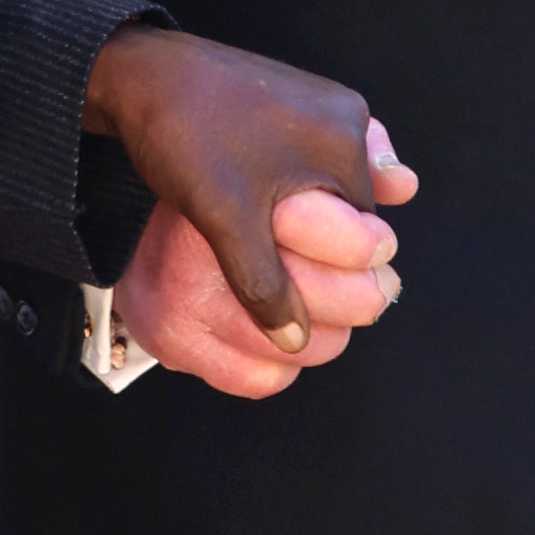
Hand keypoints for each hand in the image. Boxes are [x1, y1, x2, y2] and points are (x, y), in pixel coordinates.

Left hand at [82, 24, 416, 370]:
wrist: (141, 75)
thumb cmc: (186, 142)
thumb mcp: (226, 222)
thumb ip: (265, 284)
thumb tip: (295, 343)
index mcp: (345, 145)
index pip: (365, 230)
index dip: (340, 264)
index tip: (312, 286)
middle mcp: (347, 115)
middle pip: (355, 201)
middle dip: (330, 233)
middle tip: (297, 262)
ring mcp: (322, 98)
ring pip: (335, 175)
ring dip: (318, 205)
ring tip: (288, 232)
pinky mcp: (296, 91)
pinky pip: (318, 146)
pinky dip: (307, 174)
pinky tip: (285, 193)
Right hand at [115, 185, 405, 395]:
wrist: (129, 211)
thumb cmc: (224, 178)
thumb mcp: (283, 156)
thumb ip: (347, 160)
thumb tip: (405, 183)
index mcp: (244, 192)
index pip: (344, 237)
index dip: (370, 245)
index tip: (378, 248)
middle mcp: (210, 248)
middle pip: (335, 298)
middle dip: (366, 295)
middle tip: (376, 289)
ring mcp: (189, 300)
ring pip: (307, 346)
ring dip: (332, 334)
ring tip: (332, 314)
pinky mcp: (174, 341)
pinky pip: (265, 378)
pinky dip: (286, 365)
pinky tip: (285, 337)